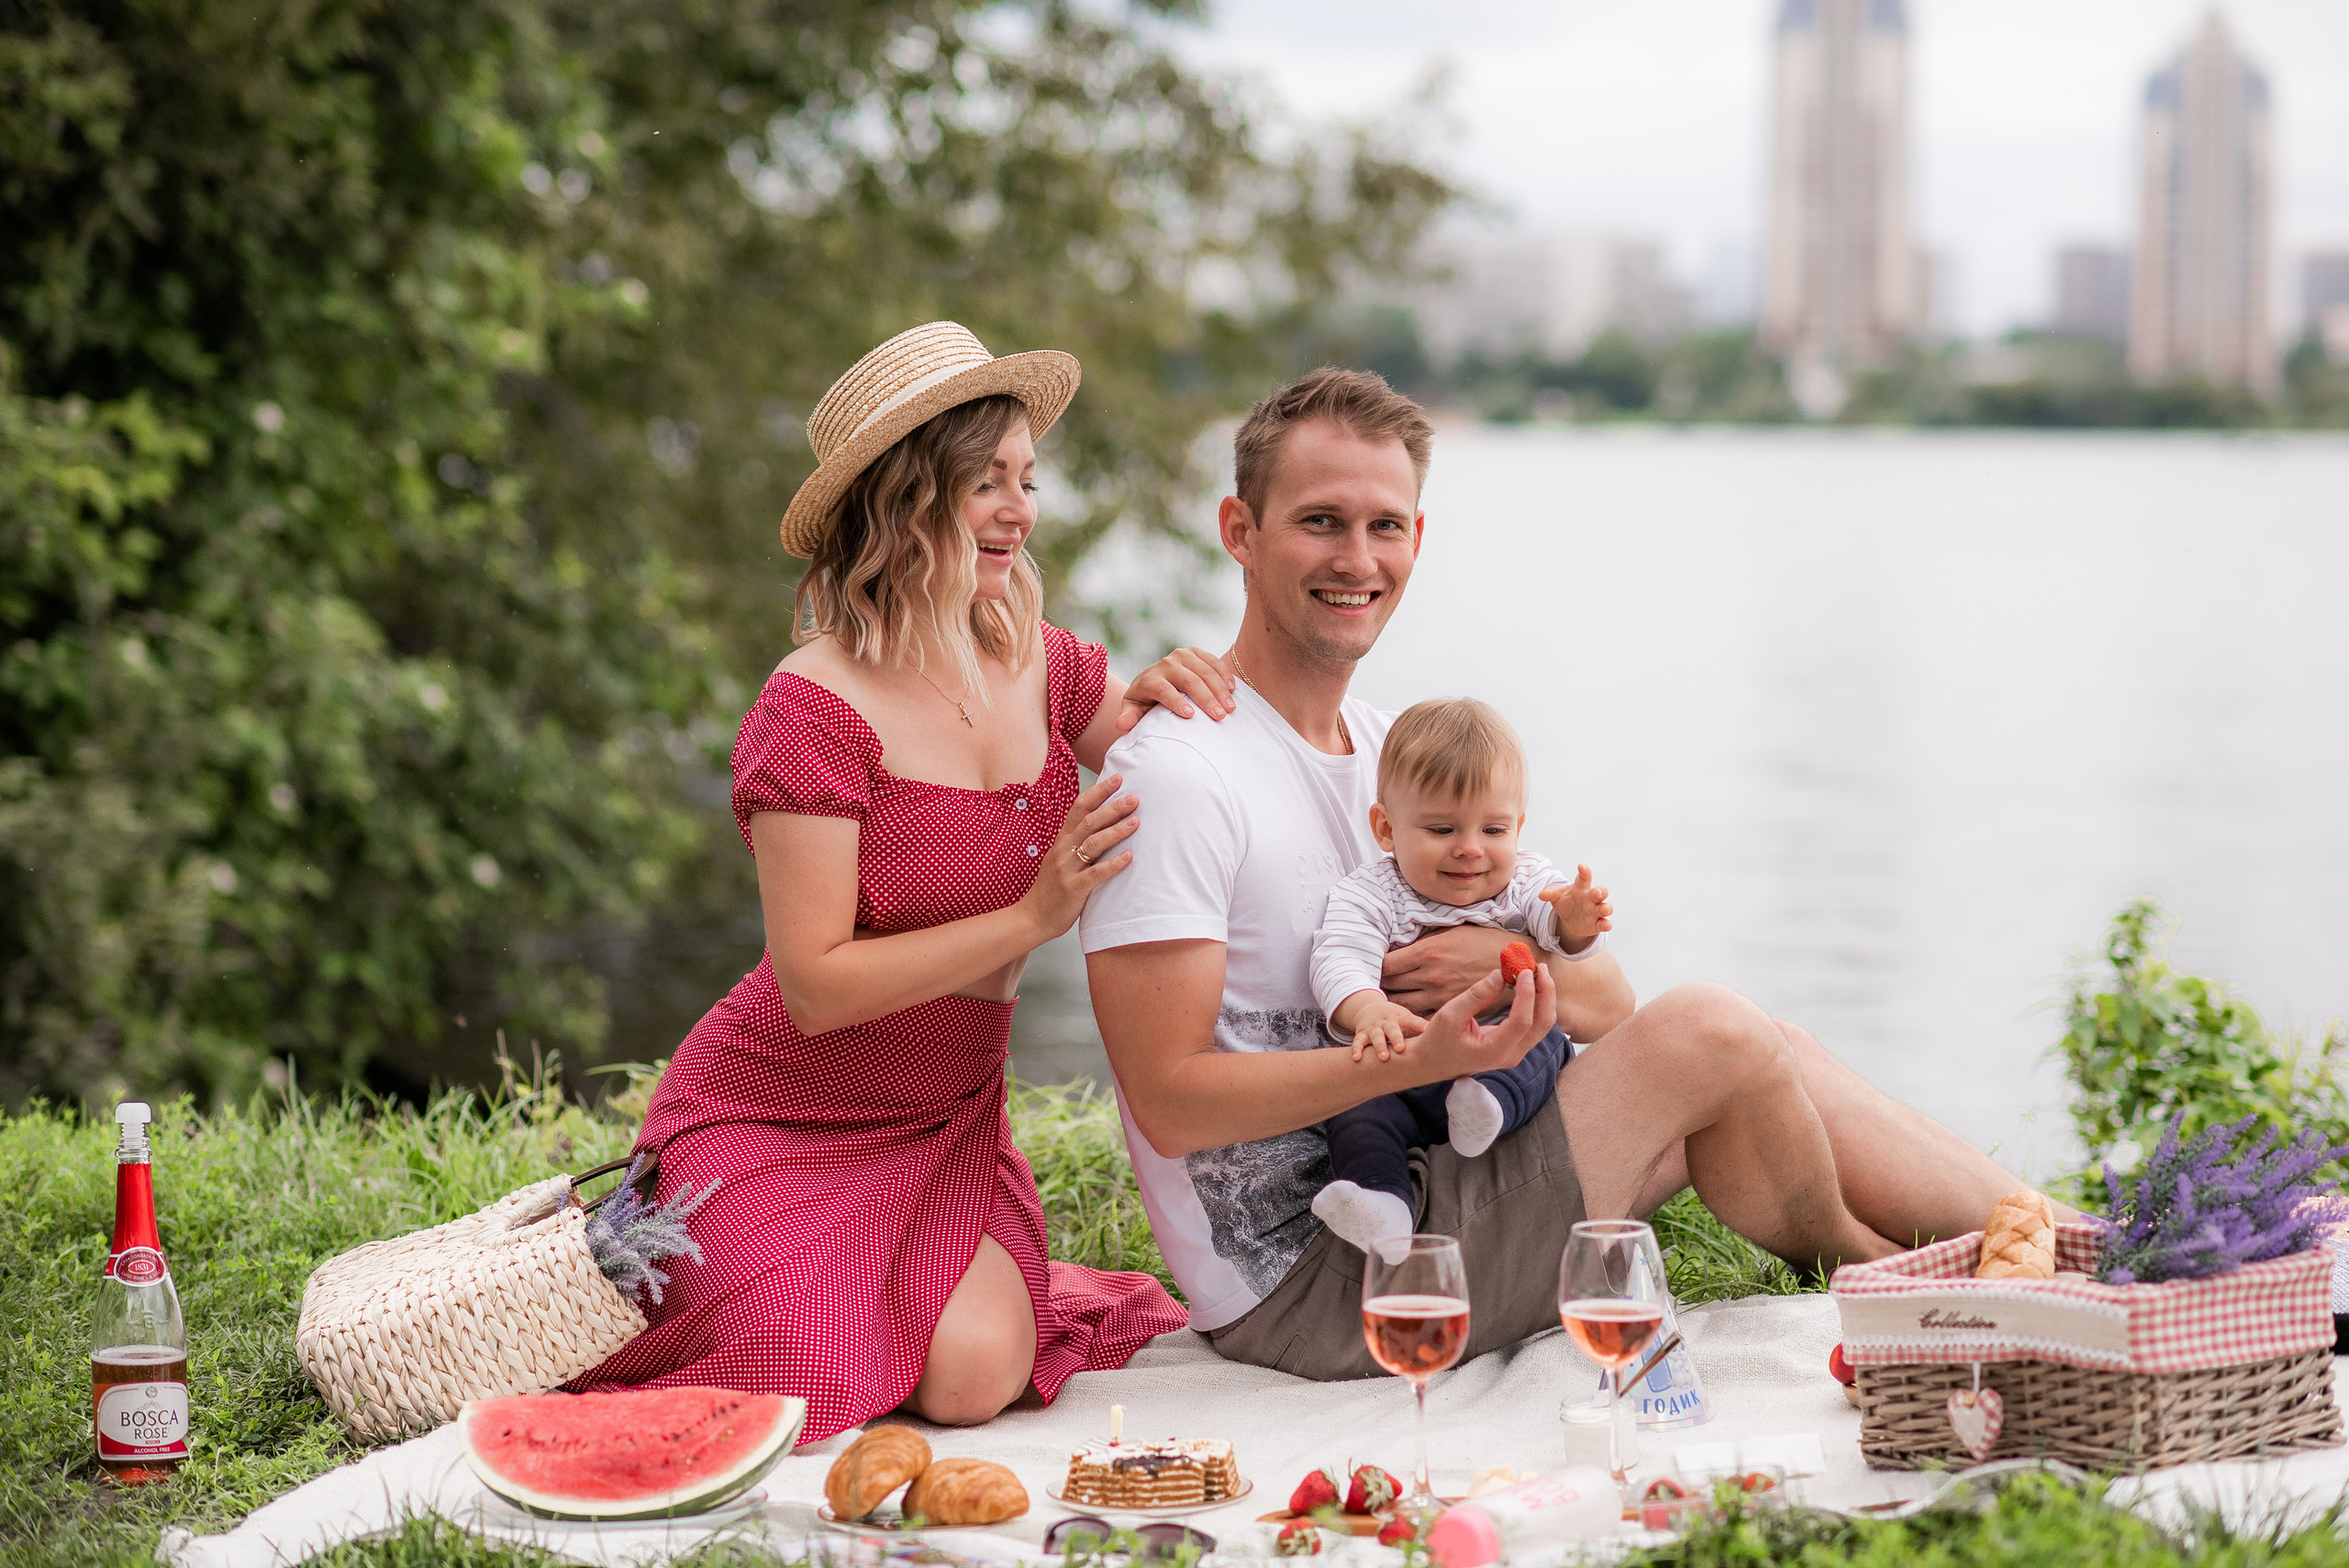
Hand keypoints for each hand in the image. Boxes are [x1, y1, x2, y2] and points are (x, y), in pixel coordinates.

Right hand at [1017, 773, 1136, 937]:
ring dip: (1116, 831)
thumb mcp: (1061, 858)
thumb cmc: (1053, 887)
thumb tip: (1105, 824)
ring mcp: (1067, 869)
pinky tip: (1129, 857)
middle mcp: (1063, 850)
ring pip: (1093, 844)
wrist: (1032, 916)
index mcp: (1062, 840)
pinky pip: (1095, 874)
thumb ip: (1078, 842)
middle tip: (1135, 798)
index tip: (1118, 778)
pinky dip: (1113, 864)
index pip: (1079, 807)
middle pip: (1089, 821)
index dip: (1099, 791)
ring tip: (1136, 823)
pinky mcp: (1073, 889)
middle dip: (1113, 807)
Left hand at [1115, 646, 1235, 732]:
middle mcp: (1166, 663)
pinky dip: (1224, 674)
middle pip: (1189, 680)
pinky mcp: (1196, 652)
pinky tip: (1232, 690)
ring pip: (1204, 671)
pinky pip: (1213, 661)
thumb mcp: (1135, 710)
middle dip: (1206, 698)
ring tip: (1230, 707)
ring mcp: (1182, 655)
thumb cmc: (1146, 701)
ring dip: (1220, 689)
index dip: (1175, 701)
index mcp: (1149, 678)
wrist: (1154, 681)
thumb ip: (1130, 717)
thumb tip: (1121, 724)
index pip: (1162, 688)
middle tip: (1220, 716)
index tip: (1190, 715)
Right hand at [1349, 999, 1425, 1062]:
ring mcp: (1374, 1028)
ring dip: (1379, 1046)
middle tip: (1402, 1048)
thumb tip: (1452, 1037)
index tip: (1428, 1030)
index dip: (1420, 1025)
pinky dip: (1356, 1049)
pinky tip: (1357, 1058)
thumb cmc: (1398, 1020)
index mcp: (1403, 1019)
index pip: (1413, 1021)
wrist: (1371, 1010)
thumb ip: (1425, 1029)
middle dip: (1397, 1038)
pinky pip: (1358, 1041)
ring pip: (1376, 1036)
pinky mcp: (1361, 1033)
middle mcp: (1388, 1022)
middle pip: (1393, 1029)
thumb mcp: (1410, 1020)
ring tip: (1383, 1057)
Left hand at [1380, 925, 1519, 1017]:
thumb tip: (1402, 944)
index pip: (1386, 964)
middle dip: (1380, 983)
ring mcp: (1439, 995)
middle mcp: (1430, 975)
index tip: (1373, 964)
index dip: (1376, 965)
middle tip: (1375, 981)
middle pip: (1389, 984)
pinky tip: (1407, 1008)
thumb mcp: (1452, 931)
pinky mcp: (1450, 1009)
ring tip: (1387, 995)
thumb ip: (1426, 941)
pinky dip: (1410, 1012)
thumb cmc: (1484, 942)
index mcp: (1429, 952)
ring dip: (1392, 999)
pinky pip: (1420, 1014)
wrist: (1517, 964)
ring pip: (1401, 1003)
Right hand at [1418, 957, 1556, 1080]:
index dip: (1527, 994)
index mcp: (1494, 1050)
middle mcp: (1511, 1055)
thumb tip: (1500, 975)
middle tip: (1540, 967)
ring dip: (1545, 997)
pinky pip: (1535, 1025)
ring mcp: (1516, 1053)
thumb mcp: (1450, 1015)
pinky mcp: (1516, 1046)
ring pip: (1543, 1024)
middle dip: (1546, 993)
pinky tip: (1531, 985)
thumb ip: (1476, 996)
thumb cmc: (1439, 1039)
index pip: (1522, 1021)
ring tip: (1539, 972)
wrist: (1435, 1062)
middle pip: (1542, 1023)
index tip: (1524, 970)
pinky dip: (1537, 1003)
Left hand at [1540, 866, 1612, 949]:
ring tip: (1604, 910)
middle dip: (1601, 892)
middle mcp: (1591, 898)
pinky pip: (1604, 924)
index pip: (1584, 877)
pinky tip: (1606, 925)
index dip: (1584, 871)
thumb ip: (1550, 893)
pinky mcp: (1597, 924)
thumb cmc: (1566, 902)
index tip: (1581, 866)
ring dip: (1606, 908)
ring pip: (1606, 907)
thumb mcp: (1556, 897)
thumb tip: (1541, 895)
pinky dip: (1606, 924)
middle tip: (1596, 893)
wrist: (1570, 919)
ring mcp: (1596, 911)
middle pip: (1601, 891)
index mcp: (1581, 888)